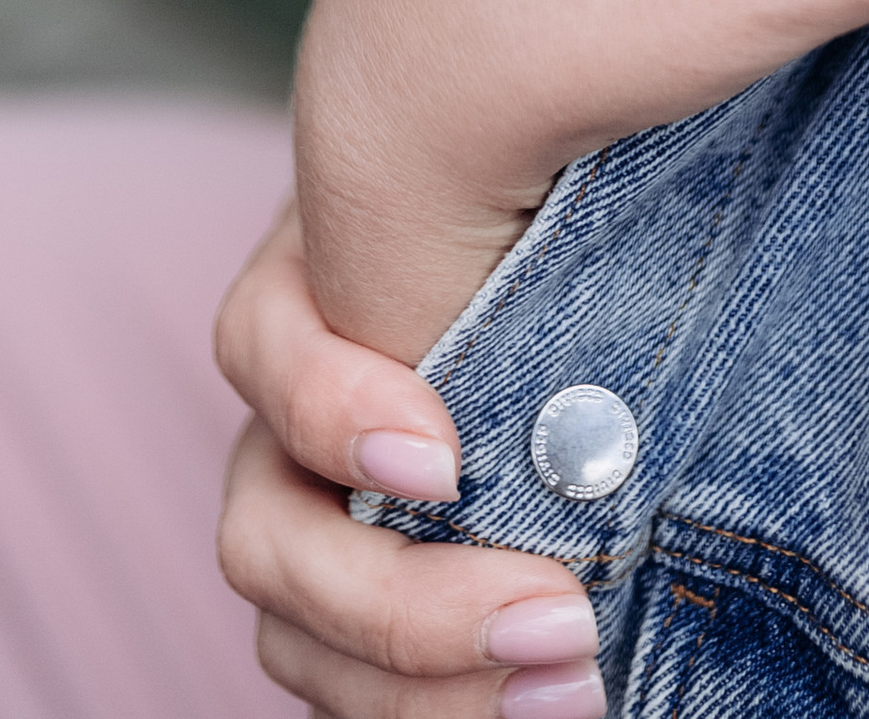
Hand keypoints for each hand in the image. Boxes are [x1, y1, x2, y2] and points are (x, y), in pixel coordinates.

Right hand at [216, 202, 600, 715]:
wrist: (608, 279)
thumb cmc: (569, 213)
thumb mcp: (542, 200)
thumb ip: (536, 250)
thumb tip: (600, 291)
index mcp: (313, 291)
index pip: (260, 347)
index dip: (330, 411)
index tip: (445, 461)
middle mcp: (294, 419)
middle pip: (266, 538)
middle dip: (400, 603)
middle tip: (560, 615)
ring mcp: (320, 522)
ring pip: (298, 635)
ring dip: (424, 689)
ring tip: (575, 689)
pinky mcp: (371, 603)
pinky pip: (358, 682)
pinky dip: (445, 708)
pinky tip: (552, 700)